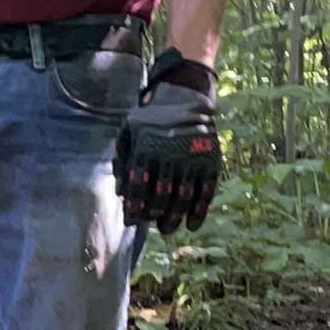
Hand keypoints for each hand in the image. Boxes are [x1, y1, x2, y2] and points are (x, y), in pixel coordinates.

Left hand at [115, 51, 222, 234]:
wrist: (186, 100)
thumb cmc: (151, 120)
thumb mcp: (129, 131)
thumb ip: (122, 160)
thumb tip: (119, 194)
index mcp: (146, 148)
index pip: (137, 187)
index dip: (133, 208)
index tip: (131, 220)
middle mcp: (169, 156)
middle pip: (160, 196)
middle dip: (153, 215)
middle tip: (151, 223)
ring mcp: (192, 160)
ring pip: (182, 198)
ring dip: (174, 218)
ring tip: (167, 229)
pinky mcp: (210, 163)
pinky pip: (205, 193)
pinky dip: (199, 212)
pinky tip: (192, 226)